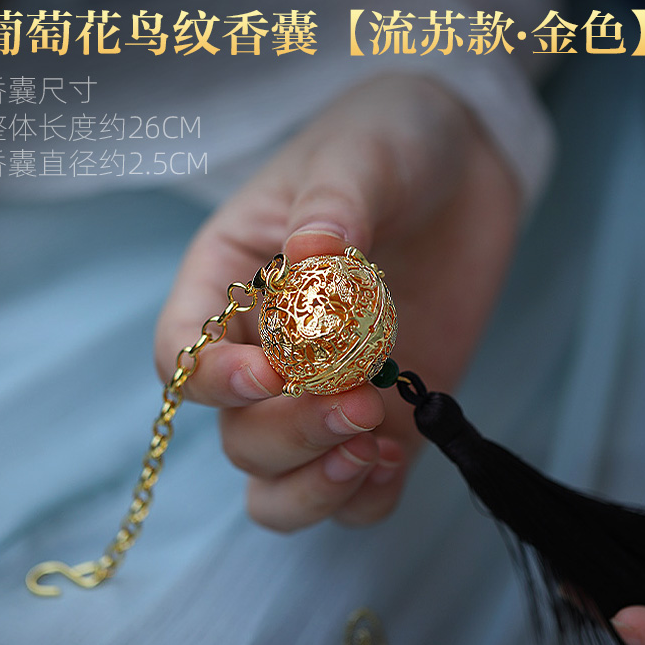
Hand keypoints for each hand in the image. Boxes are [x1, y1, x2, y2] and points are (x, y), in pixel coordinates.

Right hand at [155, 74, 520, 530]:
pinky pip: (355, 497)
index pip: (181, 357)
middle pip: (239, 436)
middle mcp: (266, 353)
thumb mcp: (358, 155)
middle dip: (291, 433)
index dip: (216, 381)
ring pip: (278, 486)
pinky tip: (395, 458)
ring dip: (316, 486)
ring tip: (373, 446)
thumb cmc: (388, 144)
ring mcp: (322, 396)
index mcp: (229, 285)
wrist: (463, 169)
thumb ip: (332, 210)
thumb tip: (313, 263)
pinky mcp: (382, 420)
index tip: (276, 372)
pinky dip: (365, 500)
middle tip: (358, 400)